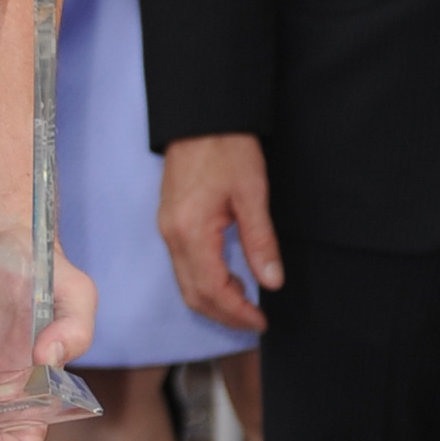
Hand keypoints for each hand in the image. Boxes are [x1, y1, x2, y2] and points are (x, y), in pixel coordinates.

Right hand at [159, 132, 279, 335]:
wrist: (200, 119)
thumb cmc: (226, 149)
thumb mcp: (252, 194)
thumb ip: (260, 241)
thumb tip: (271, 280)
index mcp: (191, 231)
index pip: (211, 289)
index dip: (237, 312)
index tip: (261, 321)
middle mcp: (173, 236)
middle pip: (193, 294)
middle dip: (224, 315)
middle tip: (254, 321)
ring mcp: (168, 231)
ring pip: (186, 283)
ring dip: (214, 301)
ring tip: (246, 304)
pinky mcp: (170, 224)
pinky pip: (183, 267)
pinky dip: (205, 283)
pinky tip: (229, 279)